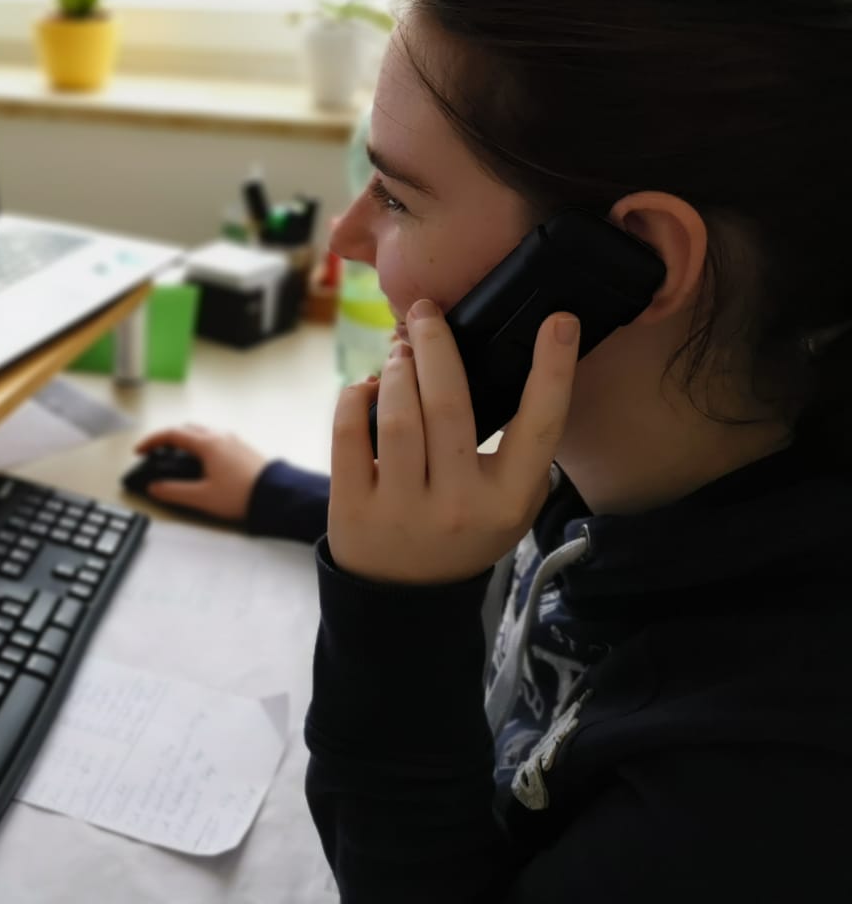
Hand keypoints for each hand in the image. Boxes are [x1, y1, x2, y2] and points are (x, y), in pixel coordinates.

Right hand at [133, 425, 267, 522]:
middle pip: (187, 429)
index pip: (171, 434)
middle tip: (157, 452)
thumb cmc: (242, 494)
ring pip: (203, 432)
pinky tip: (203, 462)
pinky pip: (216, 439)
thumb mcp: (202, 497)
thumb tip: (155, 487)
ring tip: (178, 457)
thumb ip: (174, 491)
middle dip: (168, 438)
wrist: (277, 496)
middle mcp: (220, 437)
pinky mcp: (243, 449)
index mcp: (207, 444)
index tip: (141, 450)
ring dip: (186, 440)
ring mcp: (233, 441)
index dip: (152, 441)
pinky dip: (202, 444)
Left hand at [327, 299, 579, 585]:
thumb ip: (519, 451)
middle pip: (449, 406)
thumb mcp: (509, 504)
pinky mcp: (354, 507)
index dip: (553, 371)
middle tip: (424, 310)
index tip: (559, 320)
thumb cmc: (462, 531)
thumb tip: (511, 364)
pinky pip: (349, 434)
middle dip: (437, 346)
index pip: (540, 426)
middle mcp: (459, 504)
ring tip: (399, 350)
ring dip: (397, 371)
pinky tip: (365, 387)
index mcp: (508, 500)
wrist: (404, 598)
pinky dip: (354, 398)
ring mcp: (403, 508)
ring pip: (397, 418)